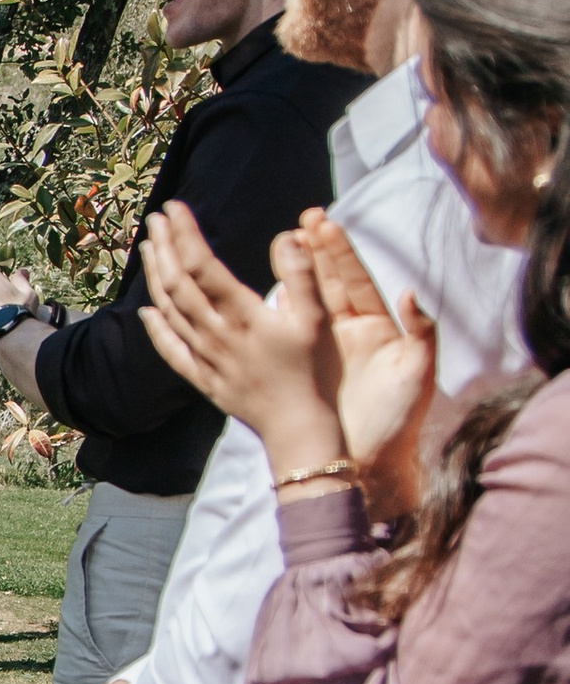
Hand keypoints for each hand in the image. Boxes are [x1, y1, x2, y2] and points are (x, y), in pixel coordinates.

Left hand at [139, 200, 344, 476]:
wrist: (296, 426)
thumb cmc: (311, 371)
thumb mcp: (316, 319)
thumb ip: (302, 275)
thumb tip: (289, 235)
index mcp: (242, 314)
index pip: (202, 265)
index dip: (185, 234)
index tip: (174, 208)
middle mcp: (216, 334)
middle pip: (178, 284)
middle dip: (164, 247)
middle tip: (155, 218)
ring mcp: (205, 357)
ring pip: (170, 311)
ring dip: (156, 277)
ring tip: (149, 248)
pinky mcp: (202, 378)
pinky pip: (170, 350)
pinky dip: (156, 328)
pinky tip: (146, 311)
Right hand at [299, 210, 437, 516]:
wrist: (372, 465)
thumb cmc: (399, 422)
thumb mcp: (417, 373)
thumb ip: (421, 332)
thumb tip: (411, 294)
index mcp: (375, 328)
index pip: (353, 279)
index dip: (338, 251)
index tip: (324, 223)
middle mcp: (347, 334)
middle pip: (327, 282)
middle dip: (315, 249)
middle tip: (302, 218)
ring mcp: (323, 350)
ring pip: (302, 302)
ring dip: (291, 272)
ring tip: (282, 243)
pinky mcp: (304, 369)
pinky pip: (284, 334)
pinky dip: (270, 313)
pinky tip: (262, 293)